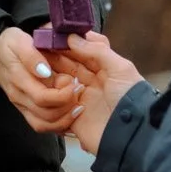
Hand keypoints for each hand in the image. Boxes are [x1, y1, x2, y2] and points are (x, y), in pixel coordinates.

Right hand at [0, 27, 83, 133]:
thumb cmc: (10, 44)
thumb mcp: (20, 41)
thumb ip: (32, 56)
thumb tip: (45, 72)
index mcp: (19, 80)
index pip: (43, 98)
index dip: (63, 95)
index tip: (76, 83)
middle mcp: (19, 97)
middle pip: (46, 115)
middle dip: (68, 107)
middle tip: (79, 92)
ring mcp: (22, 106)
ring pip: (44, 125)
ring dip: (65, 119)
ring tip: (77, 105)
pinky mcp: (25, 110)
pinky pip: (42, 125)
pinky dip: (58, 124)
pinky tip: (70, 114)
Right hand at [51, 34, 145, 154]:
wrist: (131, 135)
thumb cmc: (131, 99)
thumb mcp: (121, 69)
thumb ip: (98, 50)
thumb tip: (72, 37)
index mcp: (104, 68)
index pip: (81, 51)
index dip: (67, 43)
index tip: (51, 35)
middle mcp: (91, 82)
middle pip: (67, 65)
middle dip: (54, 57)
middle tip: (39, 49)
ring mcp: (81, 99)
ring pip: (59, 82)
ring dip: (53, 76)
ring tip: (44, 70)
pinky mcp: (72, 116)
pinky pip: (56, 104)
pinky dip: (52, 96)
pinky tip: (47, 88)